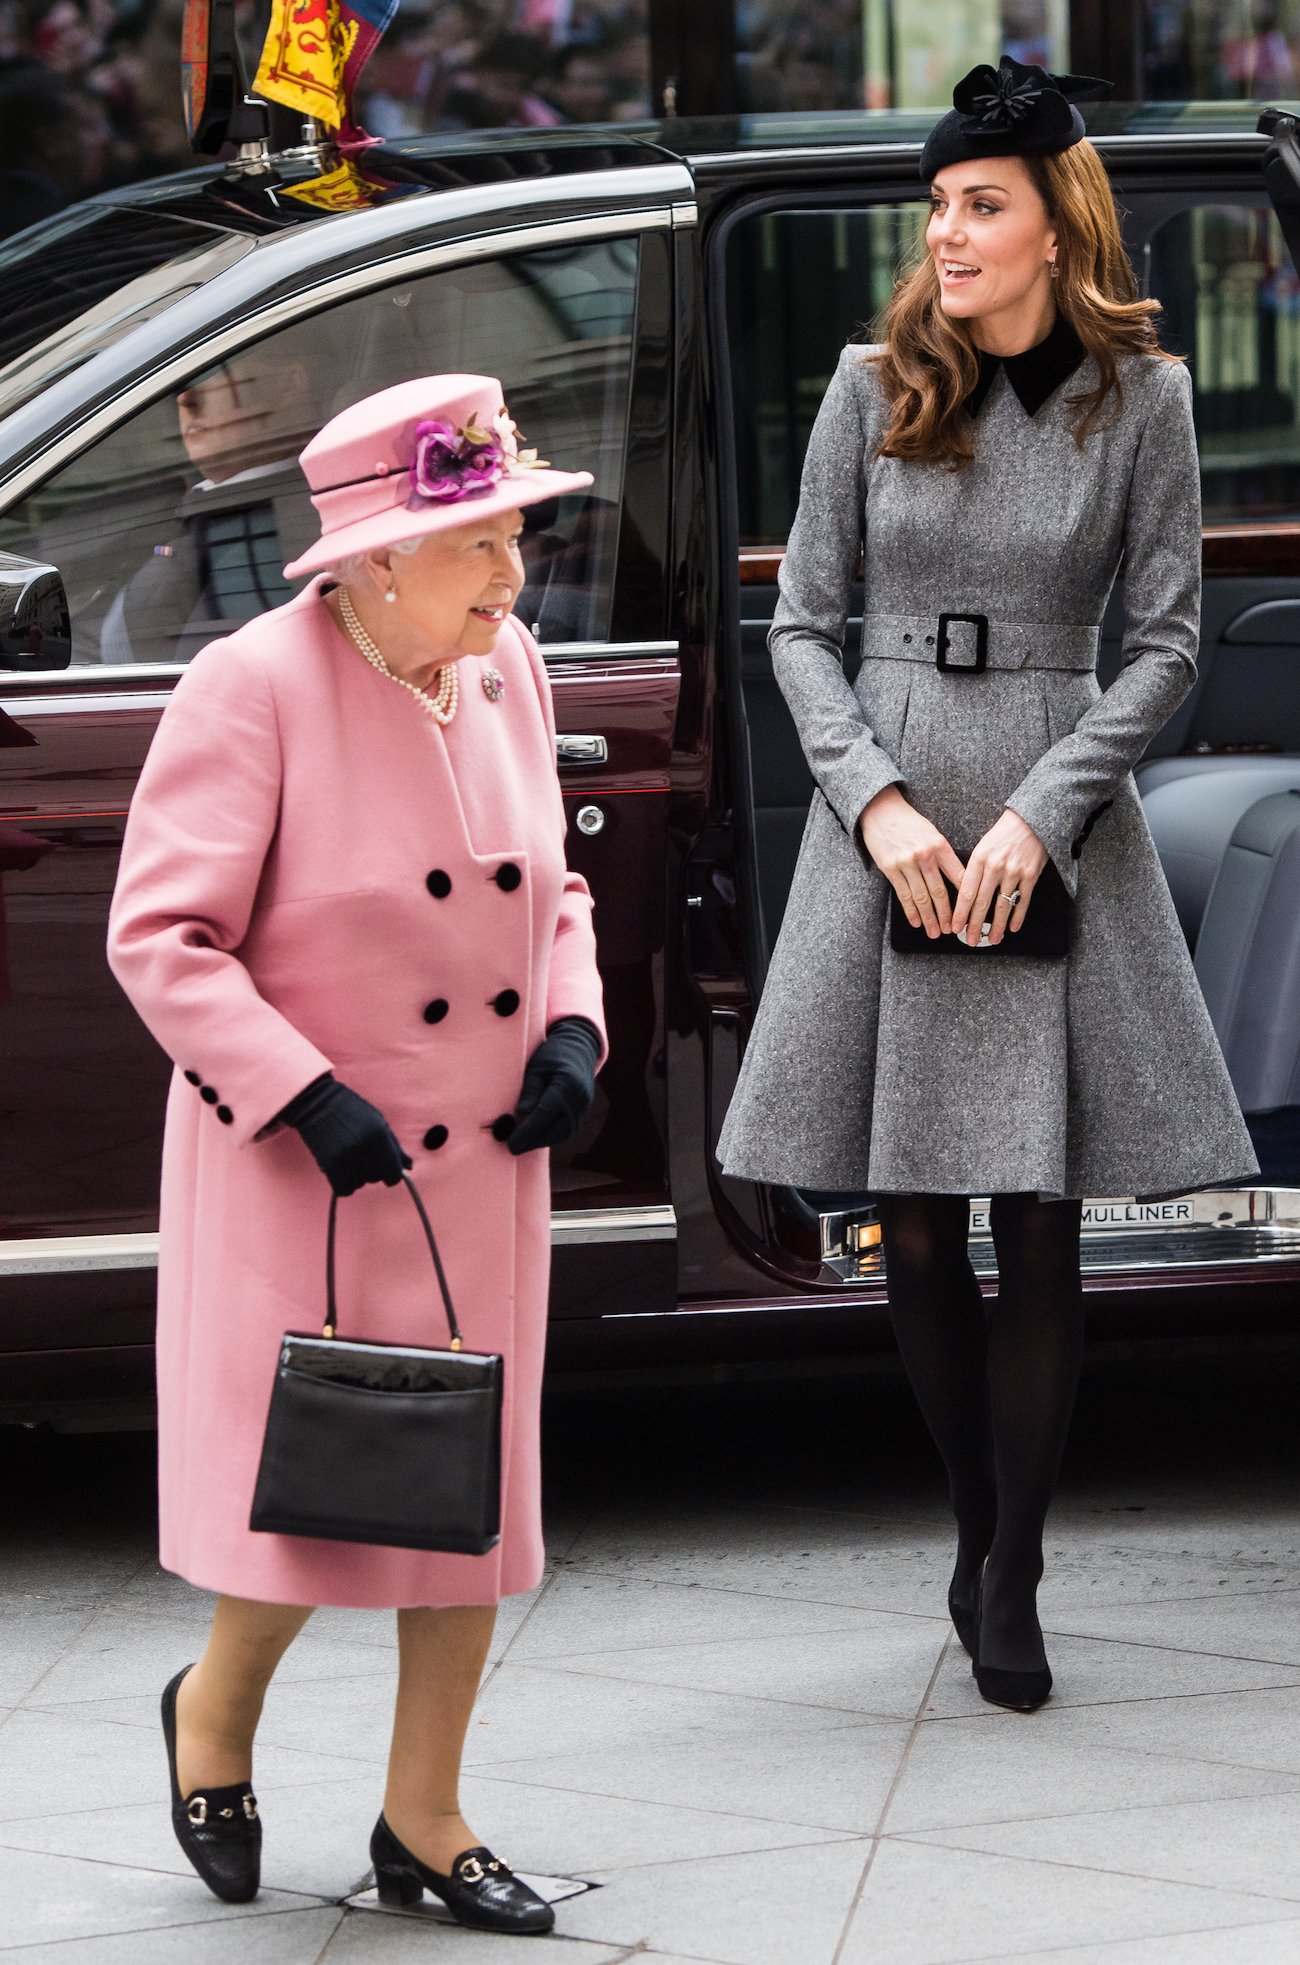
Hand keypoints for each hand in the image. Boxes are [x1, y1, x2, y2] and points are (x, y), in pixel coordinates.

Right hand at [278, 1073, 411, 1195]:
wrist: (317, 1103)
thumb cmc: (352, 1111)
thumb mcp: (378, 1123)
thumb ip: (394, 1147)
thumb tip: (409, 1167)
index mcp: (380, 1136)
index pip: (394, 1175)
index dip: (391, 1174)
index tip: (385, 1170)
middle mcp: (365, 1149)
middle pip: (376, 1179)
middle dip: (372, 1170)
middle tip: (360, 1153)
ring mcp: (346, 1158)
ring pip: (359, 1185)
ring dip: (356, 1176)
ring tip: (348, 1156)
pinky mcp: (329, 1166)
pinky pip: (343, 1190)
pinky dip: (343, 1184)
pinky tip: (340, 1169)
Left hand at [508, 1016, 600, 1154]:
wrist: (579, 1049)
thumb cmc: (552, 1055)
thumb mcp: (536, 1067)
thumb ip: (530, 1091)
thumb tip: (521, 1113)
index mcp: (567, 1084)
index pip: (544, 1114)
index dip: (527, 1132)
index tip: (511, 1143)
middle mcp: (579, 1099)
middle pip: (555, 1129)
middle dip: (532, 1142)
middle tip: (512, 1148)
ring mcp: (584, 1108)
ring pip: (562, 1134)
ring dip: (541, 1141)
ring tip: (521, 1144)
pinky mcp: (582, 1113)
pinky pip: (566, 1131)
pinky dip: (550, 1137)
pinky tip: (535, 1138)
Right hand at [859, 785, 965, 938]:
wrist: (881, 810)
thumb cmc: (909, 822)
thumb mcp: (932, 833)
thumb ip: (943, 855)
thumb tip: (956, 880)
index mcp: (940, 846)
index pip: (958, 876)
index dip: (965, 897)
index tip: (970, 912)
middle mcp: (924, 855)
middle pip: (939, 892)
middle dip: (946, 914)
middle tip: (951, 930)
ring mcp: (906, 863)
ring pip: (921, 897)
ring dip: (929, 918)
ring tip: (934, 931)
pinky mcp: (890, 868)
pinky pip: (903, 894)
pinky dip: (910, 910)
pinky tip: (916, 921)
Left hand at [951, 810, 1048, 947]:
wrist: (1030, 820)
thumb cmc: (1002, 835)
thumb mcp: (981, 847)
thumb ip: (973, 870)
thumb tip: (964, 897)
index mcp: (979, 859)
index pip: (966, 892)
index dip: (960, 913)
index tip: (955, 927)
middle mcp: (995, 867)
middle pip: (982, 903)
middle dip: (974, 925)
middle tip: (970, 940)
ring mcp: (1014, 872)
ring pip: (1002, 905)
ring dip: (996, 926)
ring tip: (992, 939)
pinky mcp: (1031, 875)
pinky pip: (1023, 901)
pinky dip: (1018, 916)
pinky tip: (1013, 928)